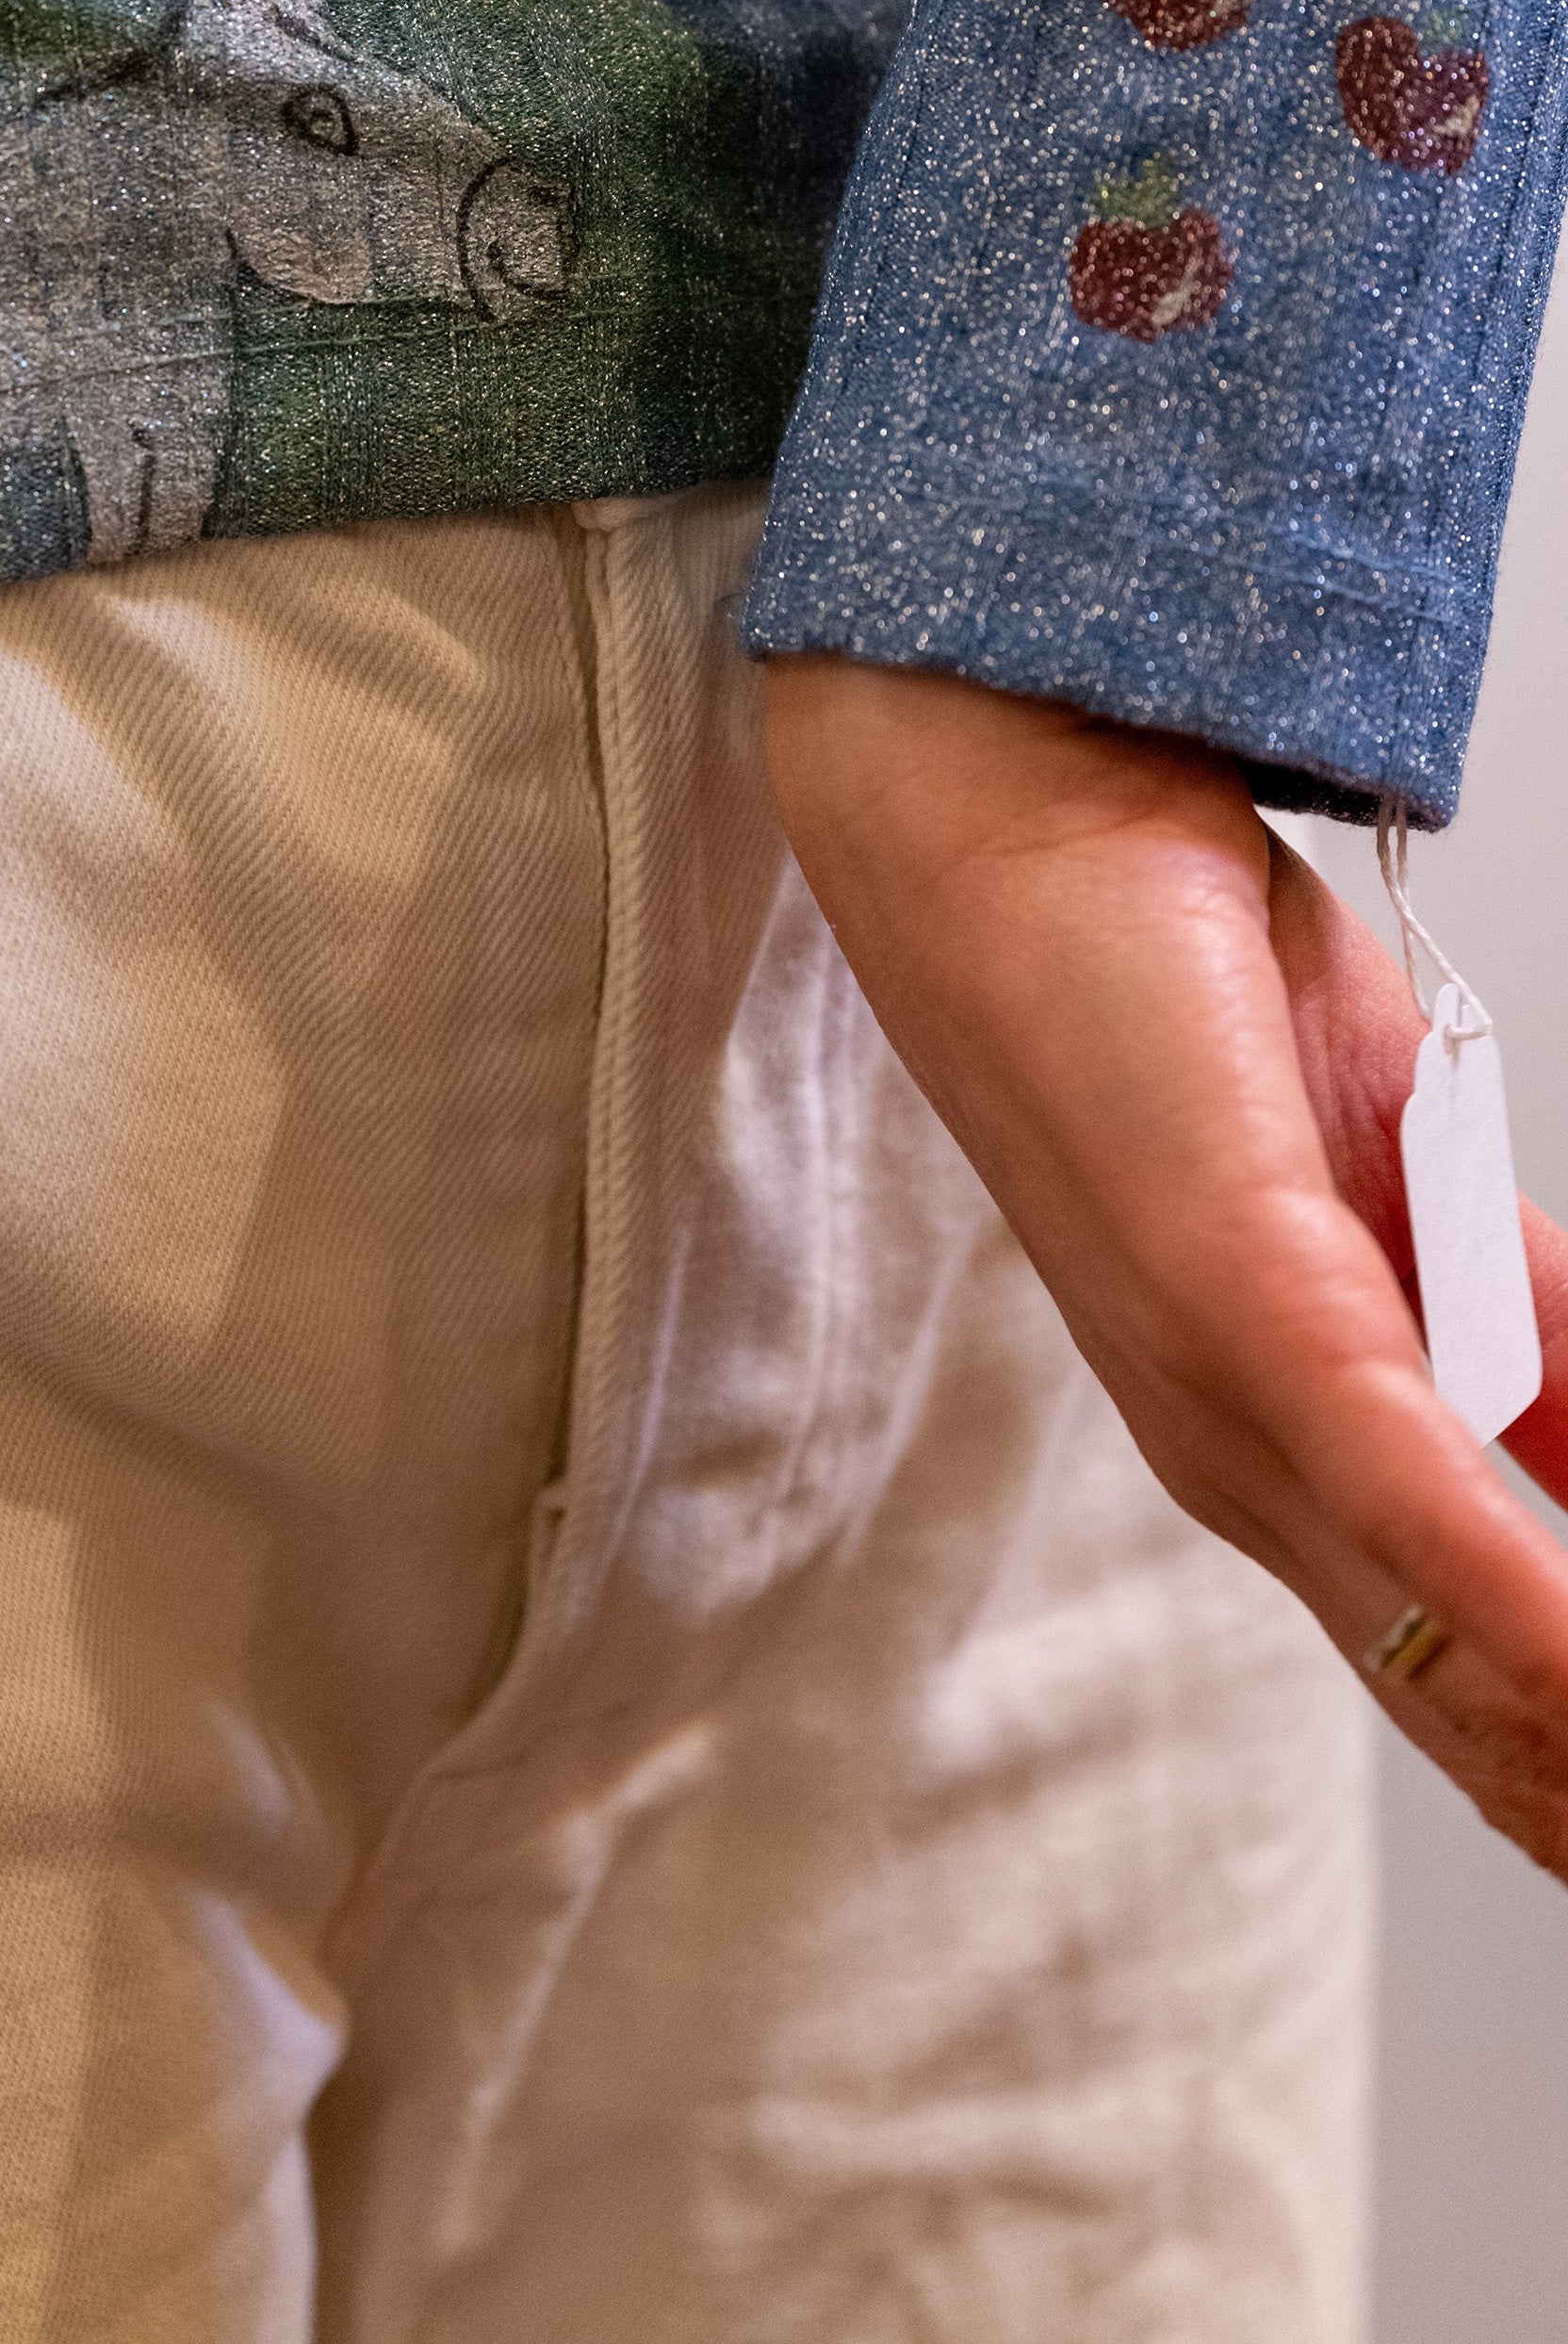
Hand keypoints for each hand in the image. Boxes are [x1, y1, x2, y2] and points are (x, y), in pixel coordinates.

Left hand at [761, 653, 1567, 1873]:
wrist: (1008, 814)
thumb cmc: (1172, 983)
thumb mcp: (1405, 1171)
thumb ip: (1520, 1309)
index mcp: (1288, 1446)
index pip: (1486, 1678)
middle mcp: (1249, 1462)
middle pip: (1481, 1710)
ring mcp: (1233, 1397)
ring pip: (1460, 1655)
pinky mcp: (1244, 1301)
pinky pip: (1410, 1492)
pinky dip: (1533, 1614)